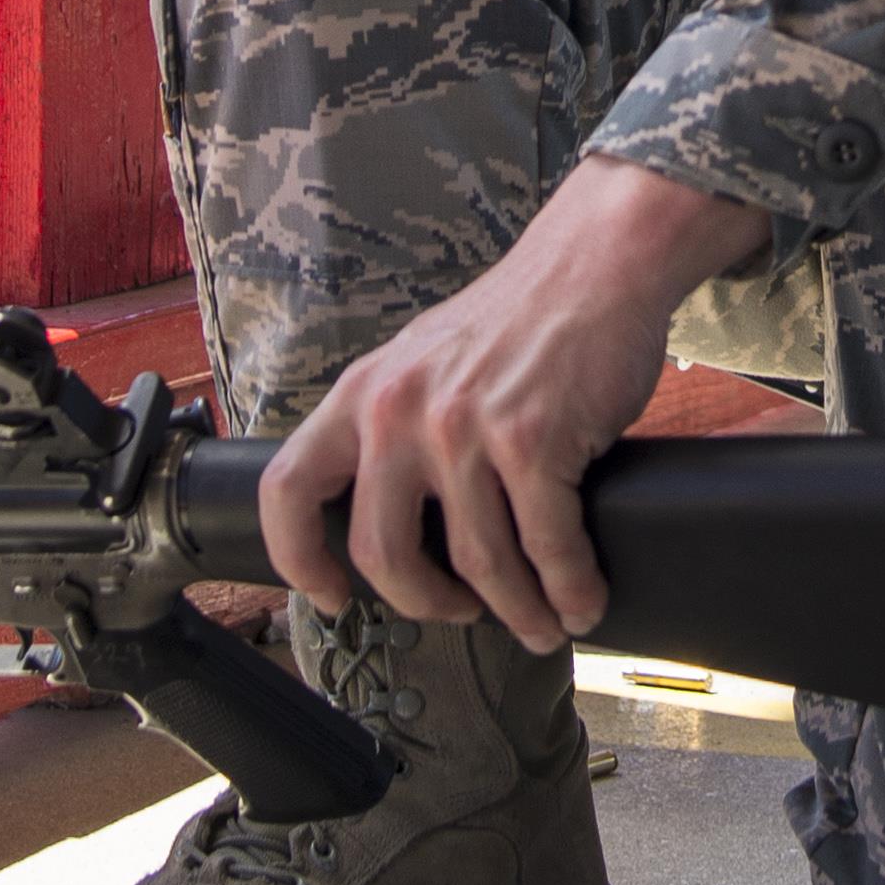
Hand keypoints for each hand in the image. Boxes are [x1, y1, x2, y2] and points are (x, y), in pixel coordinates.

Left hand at [259, 154, 773, 653]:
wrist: (596, 262)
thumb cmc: (520, 318)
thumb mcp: (424, 360)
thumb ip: (397, 425)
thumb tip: (400, 515)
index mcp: (361, 394)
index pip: (287, 490)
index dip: (297, 558)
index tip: (328, 595)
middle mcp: (398, 413)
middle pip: (382, 553)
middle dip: (426, 604)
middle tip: (461, 613)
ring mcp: (462, 428)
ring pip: (477, 563)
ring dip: (517, 610)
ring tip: (542, 622)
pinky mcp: (531, 440)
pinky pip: (547, 545)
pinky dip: (569, 587)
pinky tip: (582, 599)